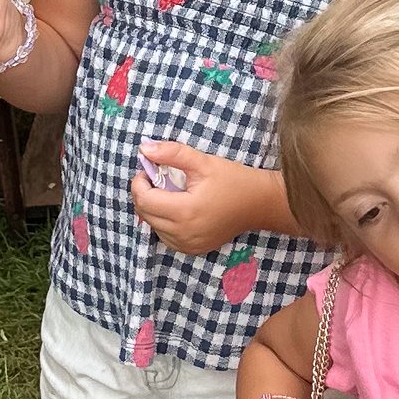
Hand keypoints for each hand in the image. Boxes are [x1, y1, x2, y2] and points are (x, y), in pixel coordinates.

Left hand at [132, 143, 266, 255]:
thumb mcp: (203, 161)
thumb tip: (144, 148)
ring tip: (168, 193)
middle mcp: (183, 233)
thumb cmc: (233, 180)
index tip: (148, 169)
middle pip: (145, 214)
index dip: (139, 182)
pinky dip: (164, 223)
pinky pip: (166, 237)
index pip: (144, 200)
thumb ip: (172, 153)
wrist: (259, 204)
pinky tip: (177, 209)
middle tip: (157, 178)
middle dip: (144, 194)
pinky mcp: (193, 249)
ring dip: (153, 209)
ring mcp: (188, 244)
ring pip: (153, 226)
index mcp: (185, 211)